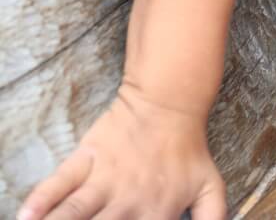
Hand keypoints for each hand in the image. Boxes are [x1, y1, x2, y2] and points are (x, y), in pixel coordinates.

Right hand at [20, 81, 226, 219]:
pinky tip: (27, 217)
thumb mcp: (211, 187)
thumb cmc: (188, 151)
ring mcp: (104, 180)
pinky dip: (40, 200)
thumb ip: (211, 219)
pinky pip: (57, 182)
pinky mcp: (85, 160)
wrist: (169, 105)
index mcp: (156, 213)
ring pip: (73, 214)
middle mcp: (127, 202)